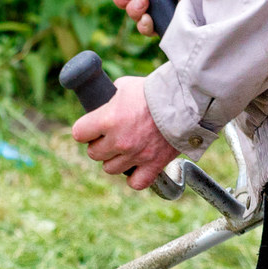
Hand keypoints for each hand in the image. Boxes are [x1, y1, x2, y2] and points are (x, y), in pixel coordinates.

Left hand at [69, 75, 179, 192]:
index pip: (79, 133)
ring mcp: (136, 155)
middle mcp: (119, 141)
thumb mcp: (125, 86)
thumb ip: (110, 100)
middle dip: (101, 144)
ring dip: (116, 159)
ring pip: (111, 169)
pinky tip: (138, 165)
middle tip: (113, 135)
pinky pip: (136, 182)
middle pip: (94, 153)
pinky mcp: (154, 164)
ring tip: (127, 147)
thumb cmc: (155, 89)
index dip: (85, 130)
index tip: (93, 127)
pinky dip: (135, 176)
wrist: (188, 98)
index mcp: (107, 119)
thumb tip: (101, 106)